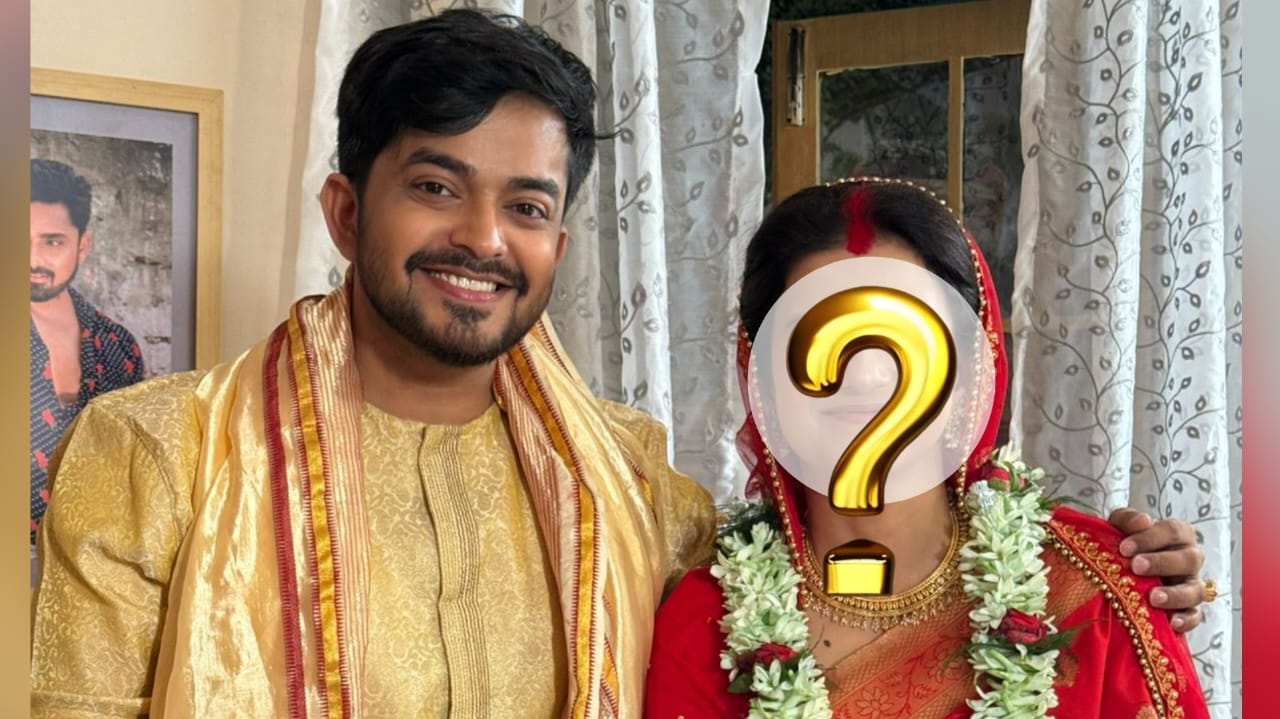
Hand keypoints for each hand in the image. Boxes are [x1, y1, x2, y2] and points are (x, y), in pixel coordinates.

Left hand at [1109, 508, 1206, 633]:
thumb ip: (1127, 519)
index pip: (1173, 531)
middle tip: (1136, 566)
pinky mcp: (1187, 610)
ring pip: (1195, 590)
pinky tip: (1171, 622)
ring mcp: (1190, 585)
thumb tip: (1142, 520)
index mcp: (1177, 535)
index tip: (1124, 547)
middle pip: (1188, 559)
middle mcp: (1189, 559)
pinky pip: (1195, 617)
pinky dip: (1186, 620)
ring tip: (1153, 597)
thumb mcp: (1118, 527)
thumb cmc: (1123, 545)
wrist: (1114, 572)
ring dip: (1176, 594)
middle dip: (1161, 563)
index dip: (1150, 538)